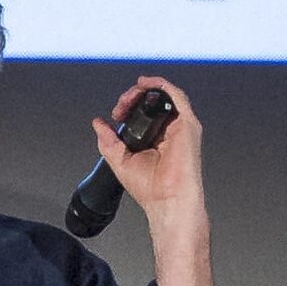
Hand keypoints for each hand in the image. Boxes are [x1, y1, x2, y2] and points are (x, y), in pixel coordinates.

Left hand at [91, 77, 207, 229]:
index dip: (127, 107)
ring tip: (130, 94)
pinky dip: (161, 85)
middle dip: (132, 97)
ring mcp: (180, 127)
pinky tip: (145, 84)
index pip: (143, 113)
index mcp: (156, 139)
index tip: (116, 115)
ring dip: (145, 89)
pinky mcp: (188, 125)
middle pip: (152, 102)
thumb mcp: (119, 161)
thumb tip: (98, 124)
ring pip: (164, 96)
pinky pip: (177, 96)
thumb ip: (108, 141)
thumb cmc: (151, 190)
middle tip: (120, 106)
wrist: (167, 201)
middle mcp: (170, 131)